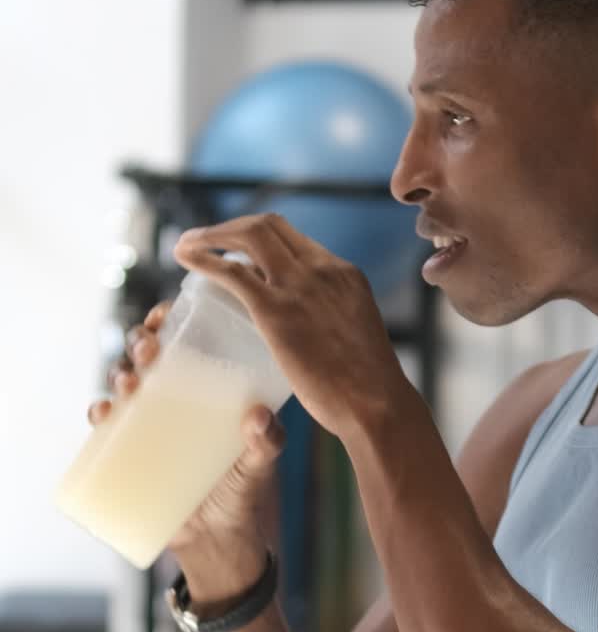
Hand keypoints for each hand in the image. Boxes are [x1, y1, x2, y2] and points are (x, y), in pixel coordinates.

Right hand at [88, 301, 285, 558]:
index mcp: (206, 389)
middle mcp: (174, 400)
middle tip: (151, 348)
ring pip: (125, 385)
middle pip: (149, 357)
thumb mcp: (260, 463)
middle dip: (143, 343)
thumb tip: (259, 417)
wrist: (219, 540)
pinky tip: (103, 411)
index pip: (185, 342)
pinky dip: (100, 414)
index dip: (171, 321)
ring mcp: (150, 425)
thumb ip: (267, 442)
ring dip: (121, 373)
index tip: (167, 314)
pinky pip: (107, 427)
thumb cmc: (244, 491)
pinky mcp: (131, 453)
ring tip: (131, 381)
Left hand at [173, 213, 410, 440]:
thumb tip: (310, 345)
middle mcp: (323, 269)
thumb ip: (331, 331)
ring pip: (248, 234)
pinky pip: (232, 272)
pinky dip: (204, 258)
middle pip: (268, 225)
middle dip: (229, 228)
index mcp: (345, 275)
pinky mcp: (277, 311)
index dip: (260, 238)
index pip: (296, 239)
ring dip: (211, 235)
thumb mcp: (353, 340)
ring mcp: (300, 286)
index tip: (237, 254)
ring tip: (186, 246)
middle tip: (203, 242)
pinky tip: (184, 259)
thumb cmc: (368, 391)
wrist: (378, 406)